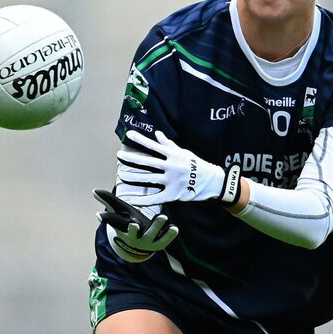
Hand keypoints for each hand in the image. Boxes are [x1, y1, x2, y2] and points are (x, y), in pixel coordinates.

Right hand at [93, 188, 178, 262]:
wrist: (140, 244)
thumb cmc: (129, 222)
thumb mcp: (120, 211)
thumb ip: (108, 201)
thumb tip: (93, 191)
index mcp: (122, 228)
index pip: (113, 222)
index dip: (106, 219)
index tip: (99, 215)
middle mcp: (133, 236)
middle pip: (132, 233)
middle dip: (133, 229)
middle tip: (134, 223)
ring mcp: (146, 241)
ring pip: (150, 235)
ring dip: (156, 226)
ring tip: (163, 216)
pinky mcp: (158, 244)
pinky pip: (164, 241)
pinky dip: (169, 235)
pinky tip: (174, 227)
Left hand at [116, 129, 240, 205]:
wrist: (213, 182)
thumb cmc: (197, 165)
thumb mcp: (184, 153)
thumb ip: (168, 145)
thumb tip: (157, 134)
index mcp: (174, 155)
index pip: (154, 146)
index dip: (141, 140)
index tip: (129, 134)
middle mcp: (172, 167)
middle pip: (148, 163)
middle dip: (132, 159)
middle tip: (119, 156)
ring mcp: (172, 181)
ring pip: (149, 179)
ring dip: (134, 178)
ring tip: (122, 175)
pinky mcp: (173, 195)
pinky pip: (156, 198)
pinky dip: (144, 200)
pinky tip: (132, 199)